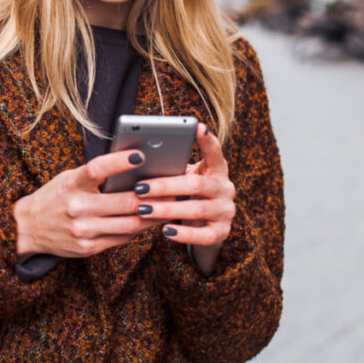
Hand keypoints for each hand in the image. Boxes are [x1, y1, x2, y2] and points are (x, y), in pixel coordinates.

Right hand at [13, 150, 158, 258]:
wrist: (27, 228)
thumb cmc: (55, 197)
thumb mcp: (69, 178)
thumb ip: (96, 175)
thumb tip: (134, 167)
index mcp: (71, 184)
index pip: (97, 169)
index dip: (119, 162)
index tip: (140, 155)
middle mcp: (77, 207)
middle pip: (123, 202)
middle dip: (152, 196)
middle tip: (173, 187)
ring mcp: (83, 230)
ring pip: (129, 224)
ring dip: (153, 215)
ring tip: (170, 206)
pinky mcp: (88, 248)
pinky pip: (121, 238)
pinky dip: (139, 229)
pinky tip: (150, 221)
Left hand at [132, 123, 235, 273]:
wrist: (205, 224)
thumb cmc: (187, 194)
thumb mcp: (184, 177)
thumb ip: (172, 168)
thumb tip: (137, 159)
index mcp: (217, 169)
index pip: (215, 151)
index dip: (207, 140)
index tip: (198, 127)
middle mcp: (226, 188)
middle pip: (196, 184)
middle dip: (165, 186)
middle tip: (139, 187)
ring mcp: (226, 211)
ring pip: (197, 209)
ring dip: (167, 209)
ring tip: (143, 209)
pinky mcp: (222, 233)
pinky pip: (203, 235)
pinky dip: (183, 233)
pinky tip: (165, 231)